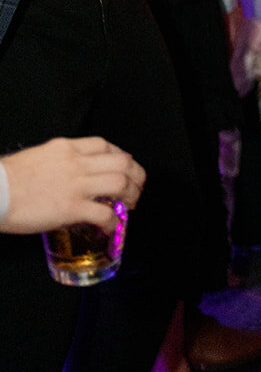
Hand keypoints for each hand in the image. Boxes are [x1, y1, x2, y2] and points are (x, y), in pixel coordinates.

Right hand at [1, 137, 144, 234]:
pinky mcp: (71, 208)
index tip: (124, 167)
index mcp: (66, 148)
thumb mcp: (38, 157)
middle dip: (135, 175)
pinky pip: (104, 213)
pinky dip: (112, 221)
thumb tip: (69, 173)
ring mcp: (76, 185)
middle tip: (136, 187)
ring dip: (130, 195)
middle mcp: (76, 162)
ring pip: (120, 183)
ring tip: (130, 205)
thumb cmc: (7, 179)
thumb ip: (58, 161)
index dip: (120, 156)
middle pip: (121, 162)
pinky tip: (110, 226)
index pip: (104, 145)